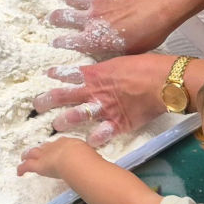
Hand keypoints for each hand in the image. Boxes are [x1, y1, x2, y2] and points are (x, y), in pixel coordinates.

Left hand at [17, 134, 99, 179]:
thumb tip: (102, 169)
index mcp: (69, 143)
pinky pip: (27, 166)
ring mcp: (45, 155)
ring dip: (28, 156)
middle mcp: (55, 146)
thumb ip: (94, 162)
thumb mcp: (93, 158)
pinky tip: (19, 173)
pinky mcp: (38, 165)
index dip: (57, 148)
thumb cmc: (87, 159)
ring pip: (33, 154)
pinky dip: (22, 169)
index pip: (60, 145)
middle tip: (38, 151)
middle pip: (45, 147)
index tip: (56, 151)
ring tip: (24, 158)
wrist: (75, 159)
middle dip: (41, 150)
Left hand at [32, 53, 203, 145]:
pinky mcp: (118, 123)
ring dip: (65, 120)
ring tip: (55, 125)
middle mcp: (95, 91)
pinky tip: (87, 143)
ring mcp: (104, 109)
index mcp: (96, 73)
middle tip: (38, 105)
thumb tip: (104, 70)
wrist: (166, 82)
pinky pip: (102, 134)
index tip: (47, 76)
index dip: (57, 75)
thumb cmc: (148, 66)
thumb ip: (109, 69)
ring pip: (77, 116)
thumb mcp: (122, 61)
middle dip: (49, 100)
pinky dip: (94, 139)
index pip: (70, 73)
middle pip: (65, 96)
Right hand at [48, 0, 191, 57]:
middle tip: (50, 23)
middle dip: (55, 21)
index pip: (70, 43)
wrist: (161, 5)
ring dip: (64, 6)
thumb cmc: (149, 34)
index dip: (60, 44)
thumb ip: (113, 55)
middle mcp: (91, 22)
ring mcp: (96, 7)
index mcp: (96, 40)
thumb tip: (106, 60)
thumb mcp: (130, 52)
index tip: (54, 45)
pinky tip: (76, 0)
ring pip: (71, 4)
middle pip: (64, 19)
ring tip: (59, 9)